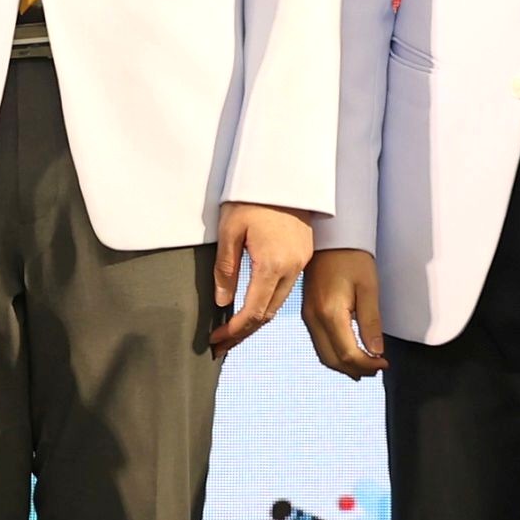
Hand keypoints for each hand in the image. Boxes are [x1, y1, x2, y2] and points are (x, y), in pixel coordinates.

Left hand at [211, 202, 314, 353]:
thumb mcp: (230, 230)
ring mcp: (300, 263)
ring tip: (232, 331)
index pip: (253, 311)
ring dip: (255, 320)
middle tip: (220, 344)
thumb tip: (222, 301)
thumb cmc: (253, 197)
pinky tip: (251, 307)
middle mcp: (291, 269)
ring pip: (277, 303)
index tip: (215, 341)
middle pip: (267, 313)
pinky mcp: (303, 256)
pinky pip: (285, 289)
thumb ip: (225, 268)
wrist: (284, 174)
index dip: (233, 331)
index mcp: (272, 265)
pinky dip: (266, 303)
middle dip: (243, 332)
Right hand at [301, 250, 384, 379]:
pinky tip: (348, 354)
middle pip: (333, 360)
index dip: (368, 364)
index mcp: (331, 313)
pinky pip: (319, 343)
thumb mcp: (368, 288)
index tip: (384, 363)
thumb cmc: (351, 257)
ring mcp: (308, 317)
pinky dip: (334, 354)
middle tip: (377, 368)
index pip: (348, 354)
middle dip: (356, 369)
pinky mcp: (308, 313)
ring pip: (324, 355)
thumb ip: (371, 322)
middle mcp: (314, 319)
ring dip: (344, 365)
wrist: (330, 238)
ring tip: (365, 366)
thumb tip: (375, 350)